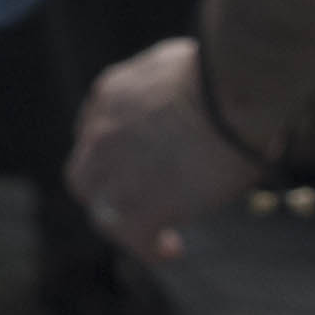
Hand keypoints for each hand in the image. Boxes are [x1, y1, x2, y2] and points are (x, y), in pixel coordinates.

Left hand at [69, 37, 265, 263]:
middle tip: (139, 208)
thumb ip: (166, 87)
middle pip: (84, 175)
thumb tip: (191, 98)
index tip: (141, 170)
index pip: (95, 135)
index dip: (116, 157)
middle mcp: (101, 133)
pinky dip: (149, 248)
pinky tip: (171, 249)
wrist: (230, 91)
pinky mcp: (142, 202)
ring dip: (124, 225)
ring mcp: (116, 170)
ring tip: (156, 238)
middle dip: (107, 194)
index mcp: (109, 97)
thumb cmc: (223, 73)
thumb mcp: (176, 65)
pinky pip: (134, 237)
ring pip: (100, 209)